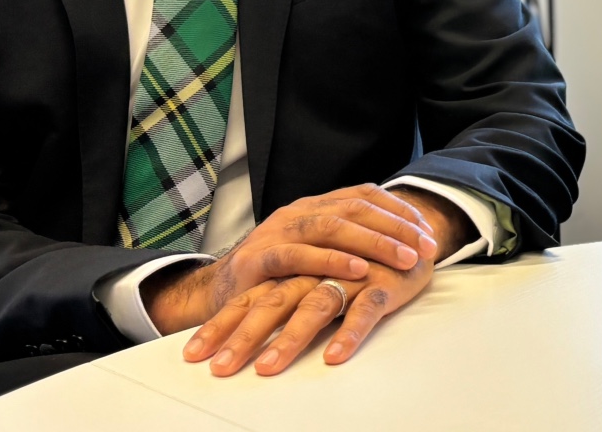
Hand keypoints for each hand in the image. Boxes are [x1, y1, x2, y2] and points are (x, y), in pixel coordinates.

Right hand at [142, 184, 439, 333]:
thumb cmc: (278, 278)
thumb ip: (349, 244)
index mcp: (315, 206)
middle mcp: (298, 212)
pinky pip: (297, 255)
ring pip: (331, 225)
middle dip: (396, 228)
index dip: (400, 213)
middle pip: (355, 208)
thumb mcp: (318, 254)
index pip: (365, 196)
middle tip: (426, 248)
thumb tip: (404, 244)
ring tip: (404, 258)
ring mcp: (277, 232)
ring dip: (373, 241)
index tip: (429, 234)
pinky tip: (357, 269)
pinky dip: (330, 260)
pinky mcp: (258, 258)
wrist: (220, 295)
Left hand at [183, 256, 433, 374]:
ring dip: (289, 338)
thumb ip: (284, 296)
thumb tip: (243, 330)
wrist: (409, 233)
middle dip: (244, 336)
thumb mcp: (313, 276)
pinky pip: (365, 310)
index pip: (249, 297)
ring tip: (268, 368)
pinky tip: (333, 356)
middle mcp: (315, 268)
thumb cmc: (356, 263)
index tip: (192, 356)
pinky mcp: (383, 283)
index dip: (221, 324)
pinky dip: (349, 333)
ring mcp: (349, 275)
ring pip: (315, 306)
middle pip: (273, 302)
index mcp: (293, 266)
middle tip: (221, 369)